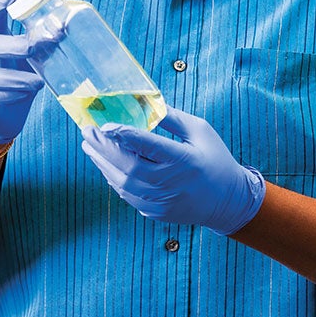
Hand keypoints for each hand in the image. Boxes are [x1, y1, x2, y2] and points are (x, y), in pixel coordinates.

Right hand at [0, 0, 44, 143]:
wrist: (4, 115)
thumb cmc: (18, 77)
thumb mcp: (31, 58)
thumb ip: (42, 44)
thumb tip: (64, 29)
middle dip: (10, 46)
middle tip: (33, 47)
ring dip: (14, 78)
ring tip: (37, 82)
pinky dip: (6, 96)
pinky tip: (23, 96)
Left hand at [81, 107, 265, 235]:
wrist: (228, 202)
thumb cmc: (215, 161)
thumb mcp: (200, 131)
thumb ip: (172, 118)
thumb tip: (146, 104)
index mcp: (184, 160)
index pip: (148, 146)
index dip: (124, 135)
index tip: (105, 125)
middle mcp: (169, 183)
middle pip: (127, 166)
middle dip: (103, 148)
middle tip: (87, 131)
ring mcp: (160, 202)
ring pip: (122, 182)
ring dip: (102, 162)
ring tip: (90, 145)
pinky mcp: (154, 212)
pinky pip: (126, 193)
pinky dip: (113, 177)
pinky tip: (106, 163)